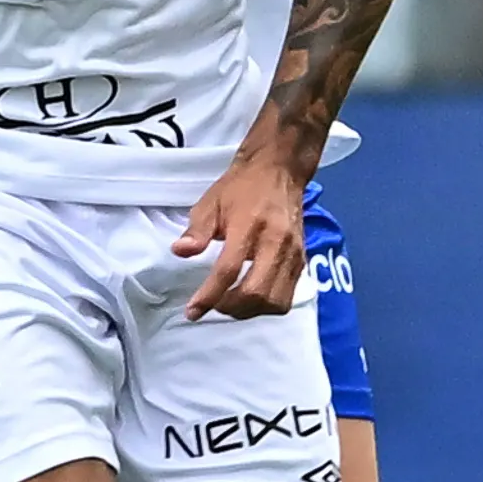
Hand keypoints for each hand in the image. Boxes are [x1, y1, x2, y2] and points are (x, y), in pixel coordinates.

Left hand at [175, 153, 308, 320]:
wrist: (279, 170)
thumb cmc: (241, 187)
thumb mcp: (210, 202)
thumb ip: (196, 230)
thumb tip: (180, 252)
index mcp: (249, 225)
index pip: (229, 270)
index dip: (209, 295)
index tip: (192, 311)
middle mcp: (276, 242)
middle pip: (256, 292)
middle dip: (230, 307)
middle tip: (213, 304)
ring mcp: (293, 253)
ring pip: (276, 301)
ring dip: (250, 311)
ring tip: (231, 303)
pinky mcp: (302, 260)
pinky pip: (287, 296)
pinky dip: (266, 305)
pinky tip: (250, 297)